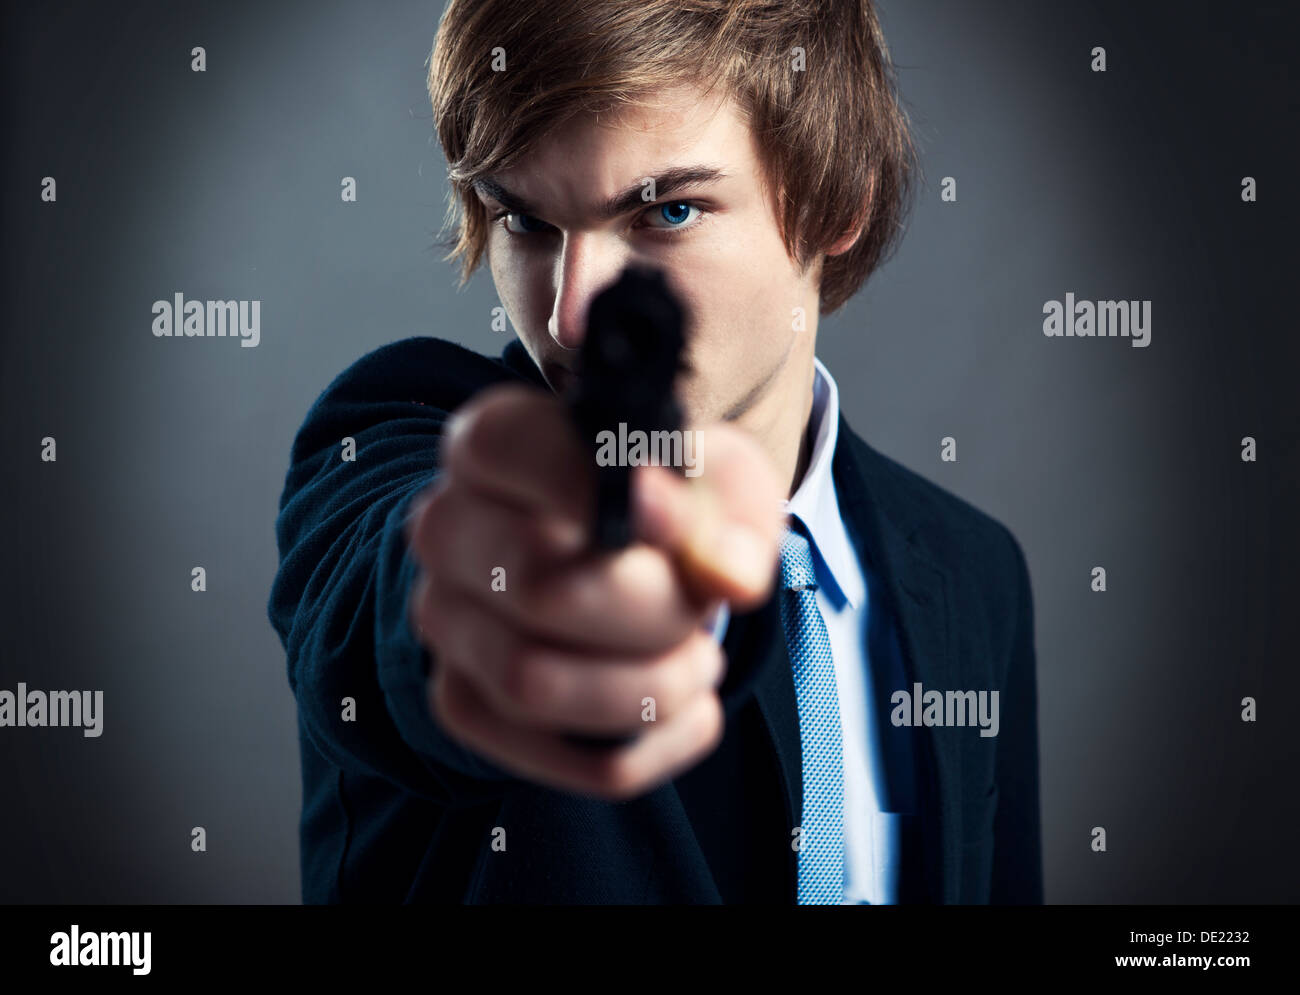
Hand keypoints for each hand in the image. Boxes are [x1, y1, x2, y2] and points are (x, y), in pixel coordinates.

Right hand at [405, 382, 783, 799]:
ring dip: (652, 686)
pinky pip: (558, 756)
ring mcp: (446, 621)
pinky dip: (652, 745)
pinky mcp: (466, 703)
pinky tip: (690, 708)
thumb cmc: (678, 505)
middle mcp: (447, 529)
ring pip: (534, 683)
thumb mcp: (720, 480)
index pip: (502, 451)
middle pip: (535, 586)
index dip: (589, 488)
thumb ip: (723, 511)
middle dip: (651, 608)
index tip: (667, 522)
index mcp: (493, 446)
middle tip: (697, 603)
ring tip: (698, 657)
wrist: (643, 559)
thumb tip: (701, 553)